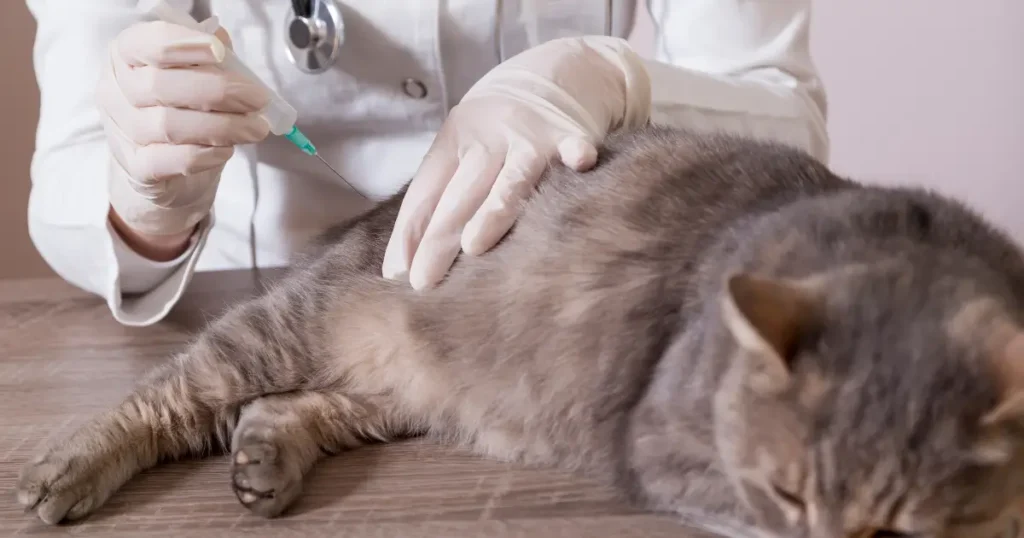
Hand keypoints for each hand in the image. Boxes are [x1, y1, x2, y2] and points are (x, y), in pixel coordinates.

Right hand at [96, 17, 270, 256]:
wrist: (167, 172)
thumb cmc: (183, 111)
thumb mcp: (197, 75)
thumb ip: (209, 56)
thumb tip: (222, 41)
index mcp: (126, 55)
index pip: (146, 43)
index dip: (183, 45)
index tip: (219, 52)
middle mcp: (115, 91)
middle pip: (160, 85)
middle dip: (218, 91)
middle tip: (258, 99)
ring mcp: (121, 132)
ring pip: (168, 126)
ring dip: (222, 126)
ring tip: (255, 128)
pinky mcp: (137, 169)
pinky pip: (172, 160)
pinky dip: (206, 154)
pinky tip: (227, 150)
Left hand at [381, 36, 650, 289]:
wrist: (558, 72)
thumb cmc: (501, 131)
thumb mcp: (464, 150)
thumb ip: (440, 200)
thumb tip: (402, 268)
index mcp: (454, 142)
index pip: (426, 194)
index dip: (410, 234)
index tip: (397, 277)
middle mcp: (487, 138)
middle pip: (460, 194)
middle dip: (440, 240)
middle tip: (424, 283)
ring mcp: (528, 137)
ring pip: (509, 179)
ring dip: (493, 210)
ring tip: (474, 245)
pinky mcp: (568, 133)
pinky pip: (572, 145)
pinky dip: (576, 152)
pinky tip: (580, 160)